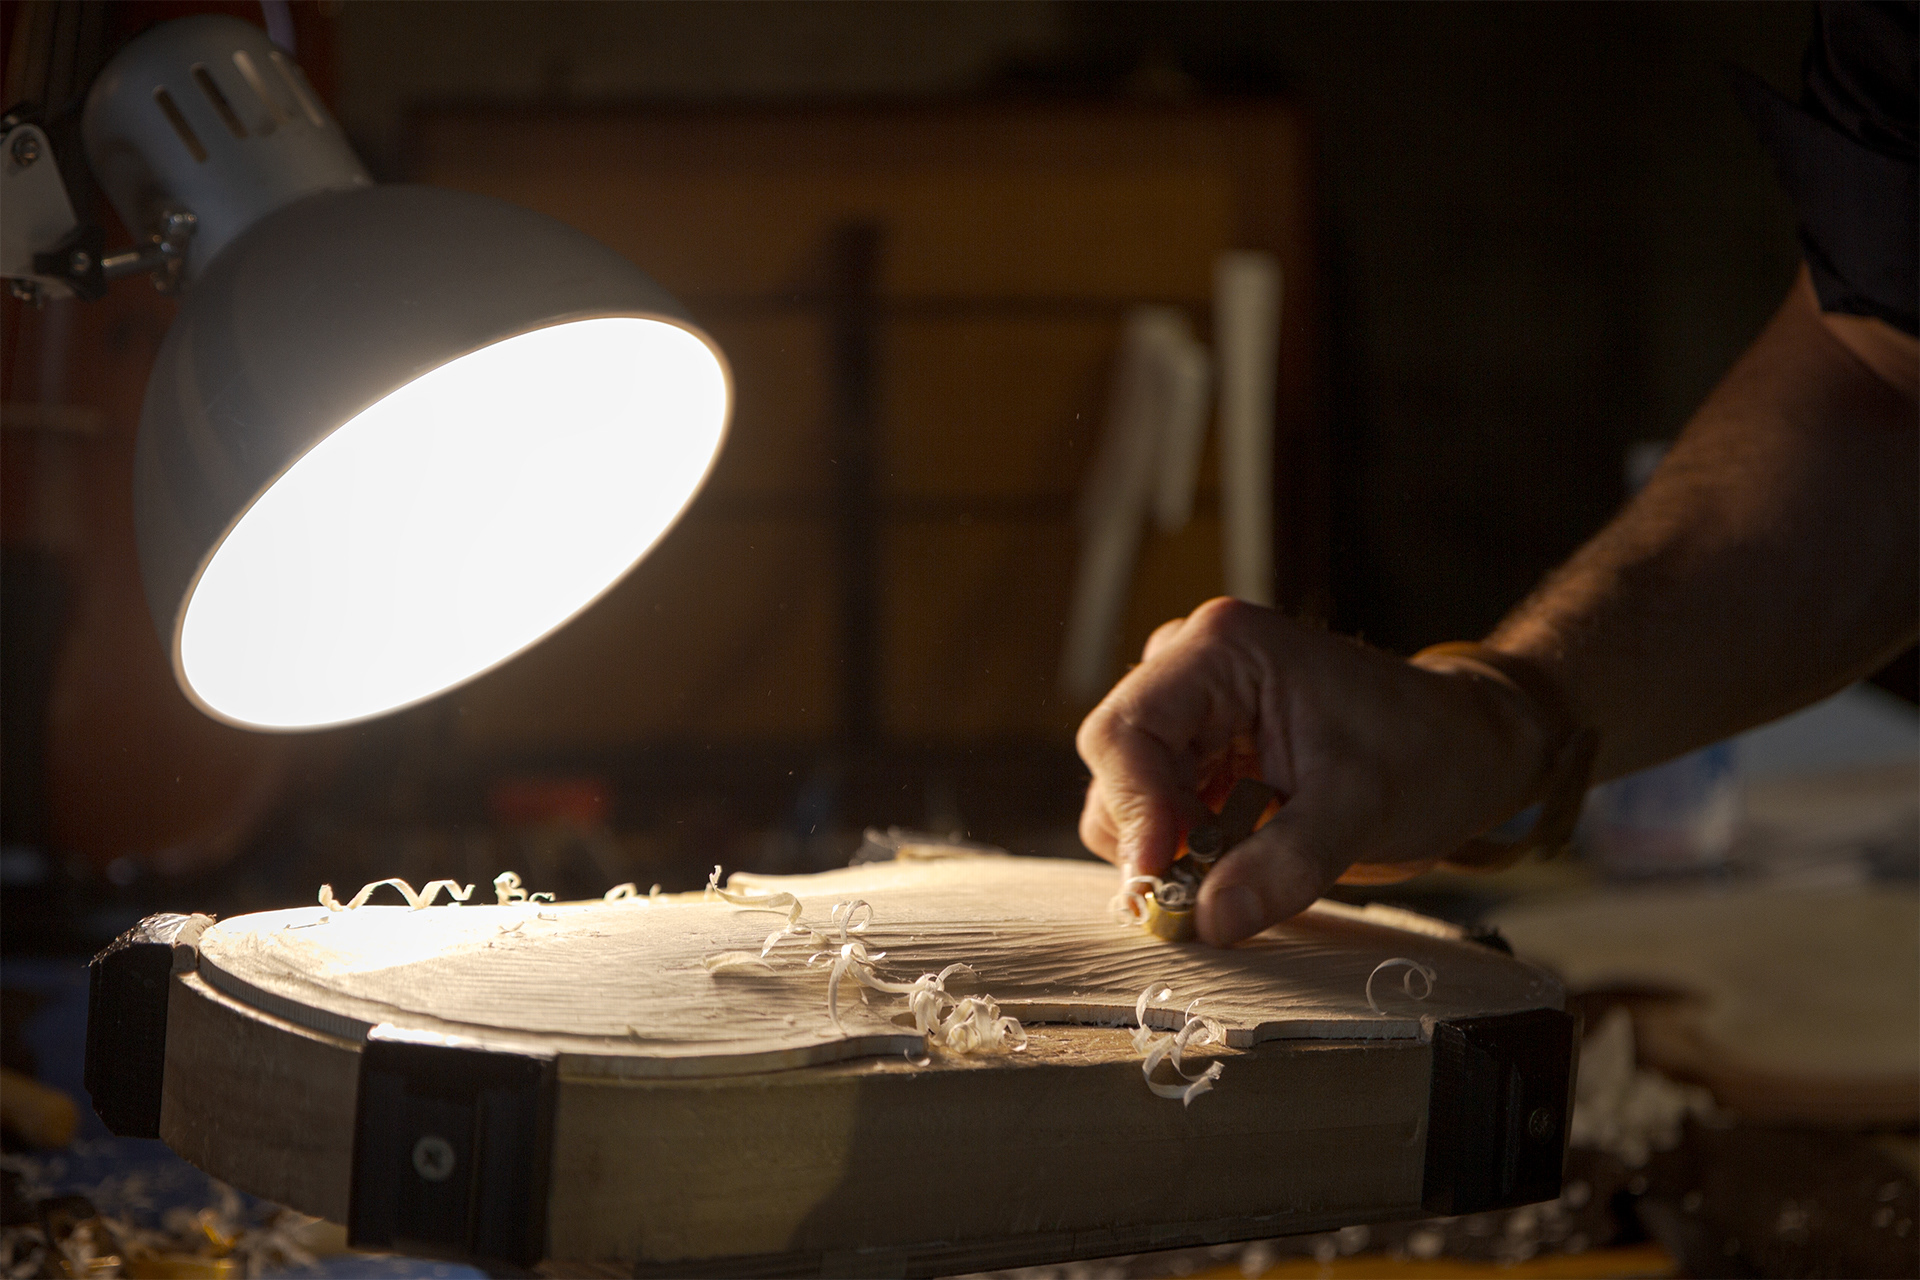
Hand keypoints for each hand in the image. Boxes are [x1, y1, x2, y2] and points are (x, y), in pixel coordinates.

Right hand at [1075, 598, 1557, 945]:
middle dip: (1153, 839)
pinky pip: (1157, 816)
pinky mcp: (1199, 754)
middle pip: (1117, 768)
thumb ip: (1285, 865)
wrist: (1465, 750)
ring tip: (1244, 869)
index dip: (1132, 809)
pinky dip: (1185, 856)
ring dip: (1169, 853)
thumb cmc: (1427, 752)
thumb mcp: (1364, 808)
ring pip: (1127, 799)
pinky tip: (1240, 863)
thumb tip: (1209, 922)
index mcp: (1223, 650)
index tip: (1159, 880)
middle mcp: (1191, 669)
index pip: (1125, 731)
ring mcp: (1191, 712)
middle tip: (1206, 895)